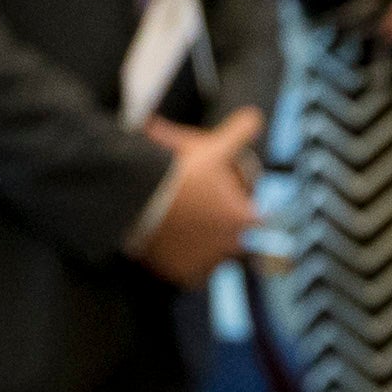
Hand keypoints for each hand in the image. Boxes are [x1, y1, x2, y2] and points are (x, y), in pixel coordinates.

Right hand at [132, 107, 262, 286]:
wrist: (136, 199)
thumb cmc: (179, 174)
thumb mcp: (213, 146)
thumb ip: (239, 133)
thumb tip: (255, 116)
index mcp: (244, 218)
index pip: (253, 213)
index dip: (240, 198)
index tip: (223, 191)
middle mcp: (230, 246)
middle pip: (233, 235)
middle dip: (220, 222)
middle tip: (200, 205)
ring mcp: (206, 263)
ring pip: (213, 256)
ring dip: (204, 243)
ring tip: (185, 223)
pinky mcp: (181, 276)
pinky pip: (190, 273)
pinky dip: (184, 261)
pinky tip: (174, 244)